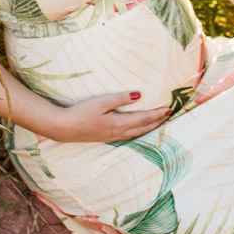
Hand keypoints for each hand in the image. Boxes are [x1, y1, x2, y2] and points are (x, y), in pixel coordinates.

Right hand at [49, 91, 171, 142]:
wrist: (64, 128)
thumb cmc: (81, 112)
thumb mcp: (101, 102)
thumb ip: (120, 99)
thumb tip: (139, 95)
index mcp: (118, 123)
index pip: (143, 119)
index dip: (157, 114)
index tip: (169, 109)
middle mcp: (118, 132)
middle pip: (143, 128)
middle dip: (157, 122)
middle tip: (169, 116)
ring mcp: (112, 137)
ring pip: (137, 134)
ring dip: (150, 128)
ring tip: (159, 123)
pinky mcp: (107, 137)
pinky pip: (129, 136)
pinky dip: (139, 132)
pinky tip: (139, 129)